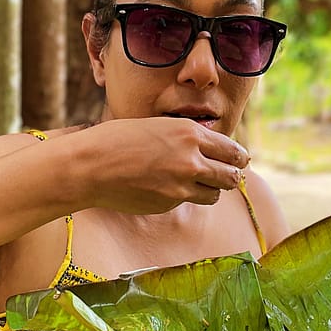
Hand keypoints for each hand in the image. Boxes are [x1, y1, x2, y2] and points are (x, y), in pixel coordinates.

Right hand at [67, 117, 250, 214]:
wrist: (91, 164)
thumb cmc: (117, 139)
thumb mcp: (158, 126)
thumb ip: (185, 137)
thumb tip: (209, 147)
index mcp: (190, 134)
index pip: (232, 150)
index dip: (238, 157)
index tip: (239, 161)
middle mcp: (191, 160)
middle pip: (231, 176)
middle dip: (230, 176)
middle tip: (227, 176)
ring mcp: (181, 185)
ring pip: (215, 194)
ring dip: (210, 189)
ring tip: (196, 183)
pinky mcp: (169, 203)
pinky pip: (187, 201)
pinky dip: (183, 196)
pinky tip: (164, 187)